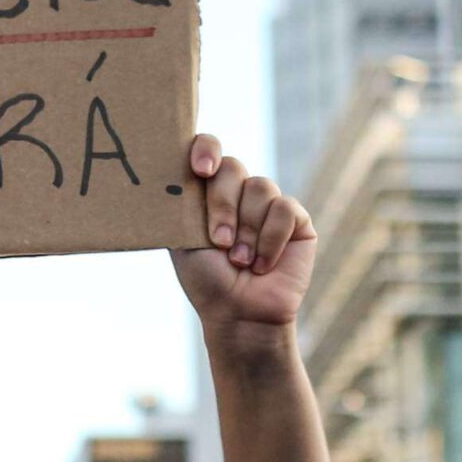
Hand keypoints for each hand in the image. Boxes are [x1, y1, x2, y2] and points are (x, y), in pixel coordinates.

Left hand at [171, 135, 316, 333]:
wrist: (239, 312)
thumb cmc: (206, 279)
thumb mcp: (182, 238)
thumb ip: (180, 202)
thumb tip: (165, 166)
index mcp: (207, 193)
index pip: (207, 149)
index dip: (206, 150)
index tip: (201, 170)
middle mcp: (238, 193)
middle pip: (232, 168)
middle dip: (222, 205)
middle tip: (219, 242)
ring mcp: (268, 204)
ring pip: (260, 187)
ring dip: (247, 229)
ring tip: (240, 260)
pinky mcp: (296, 220)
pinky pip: (284, 209)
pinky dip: (270, 239)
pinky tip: (262, 264)